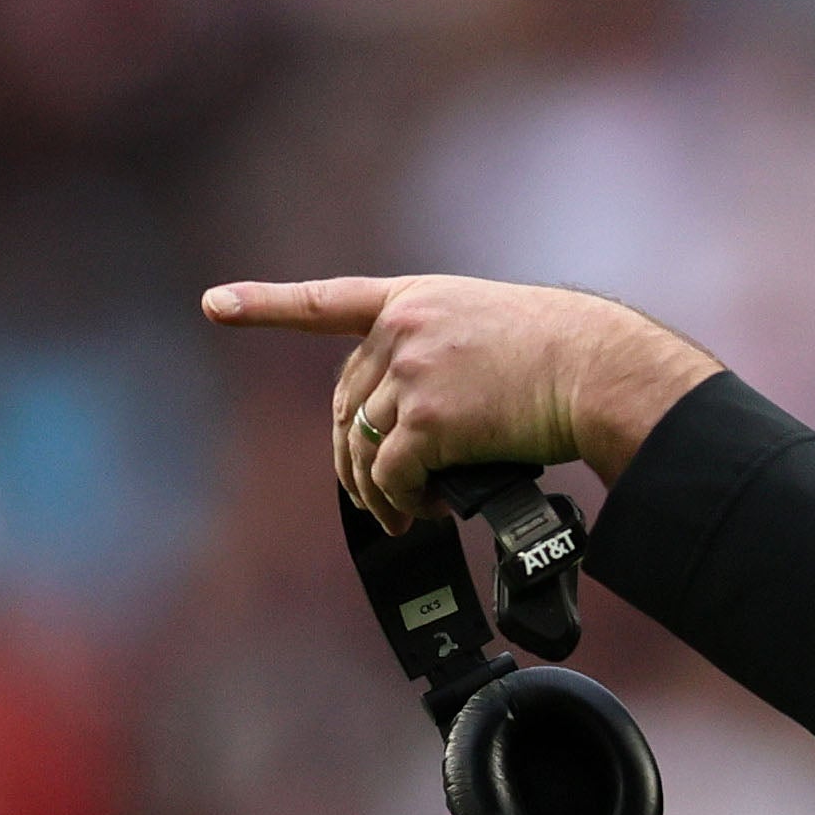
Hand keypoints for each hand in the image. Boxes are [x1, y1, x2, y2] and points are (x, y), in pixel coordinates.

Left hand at [198, 274, 717, 525]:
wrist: (600, 368)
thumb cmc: (565, 354)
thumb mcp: (492, 326)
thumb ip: (439, 352)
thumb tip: (409, 427)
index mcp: (415, 299)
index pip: (327, 302)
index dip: (264, 305)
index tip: (214, 303)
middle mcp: (403, 327)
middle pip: (344, 405)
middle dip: (352, 459)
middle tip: (382, 499)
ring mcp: (412, 369)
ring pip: (361, 448)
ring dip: (378, 493)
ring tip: (406, 515)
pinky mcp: (428, 418)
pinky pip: (390, 476)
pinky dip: (401, 504)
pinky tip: (423, 513)